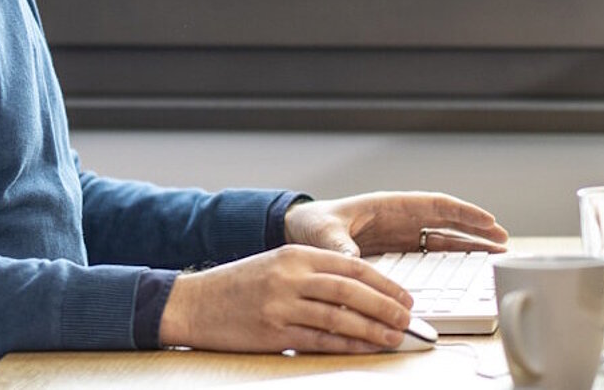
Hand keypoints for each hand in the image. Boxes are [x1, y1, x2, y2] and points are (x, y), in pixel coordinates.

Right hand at [156, 245, 415, 353]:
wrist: (193, 303)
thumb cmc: (237, 287)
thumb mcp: (275, 265)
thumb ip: (313, 274)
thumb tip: (361, 294)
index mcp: (294, 254)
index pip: (351, 266)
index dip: (384, 283)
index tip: (406, 297)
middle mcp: (289, 276)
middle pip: (351, 290)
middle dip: (387, 306)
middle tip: (410, 319)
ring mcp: (281, 305)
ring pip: (340, 317)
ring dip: (374, 329)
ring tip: (397, 337)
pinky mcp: (273, 333)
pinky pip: (321, 339)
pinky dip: (349, 345)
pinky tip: (367, 348)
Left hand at [286, 192, 511, 256]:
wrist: (300, 232)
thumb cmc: (312, 225)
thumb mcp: (324, 234)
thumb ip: (340, 245)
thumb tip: (353, 259)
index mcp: (388, 206)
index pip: (433, 205)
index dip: (462, 212)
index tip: (487, 220)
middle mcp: (400, 218)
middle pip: (447, 221)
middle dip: (475, 228)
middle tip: (503, 240)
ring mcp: (402, 234)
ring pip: (444, 236)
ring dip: (470, 244)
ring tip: (497, 252)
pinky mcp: (398, 249)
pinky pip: (431, 251)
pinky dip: (452, 257)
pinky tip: (470, 265)